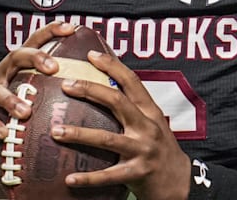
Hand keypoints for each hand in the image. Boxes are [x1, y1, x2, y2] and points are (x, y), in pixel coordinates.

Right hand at [0, 21, 77, 156]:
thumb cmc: (20, 106)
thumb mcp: (37, 90)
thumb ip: (58, 84)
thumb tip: (99, 82)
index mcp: (20, 63)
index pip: (35, 40)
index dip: (52, 31)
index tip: (72, 28)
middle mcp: (3, 70)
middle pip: (17, 56)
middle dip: (35, 58)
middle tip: (54, 68)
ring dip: (12, 100)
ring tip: (26, 111)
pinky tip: (4, 133)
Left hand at [56, 50, 191, 199]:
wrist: (179, 182)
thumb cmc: (160, 150)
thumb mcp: (152, 124)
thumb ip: (133, 109)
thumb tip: (102, 89)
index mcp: (150, 112)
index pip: (132, 82)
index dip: (112, 66)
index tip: (91, 55)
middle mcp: (148, 127)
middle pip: (117, 102)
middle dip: (91, 91)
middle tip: (66, 85)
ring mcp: (143, 150)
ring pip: (107, 139)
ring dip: (80, 134)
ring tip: (56, 131)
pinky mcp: (137, 174)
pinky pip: (108, 176)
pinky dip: (88, 178)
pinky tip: (69, 179)